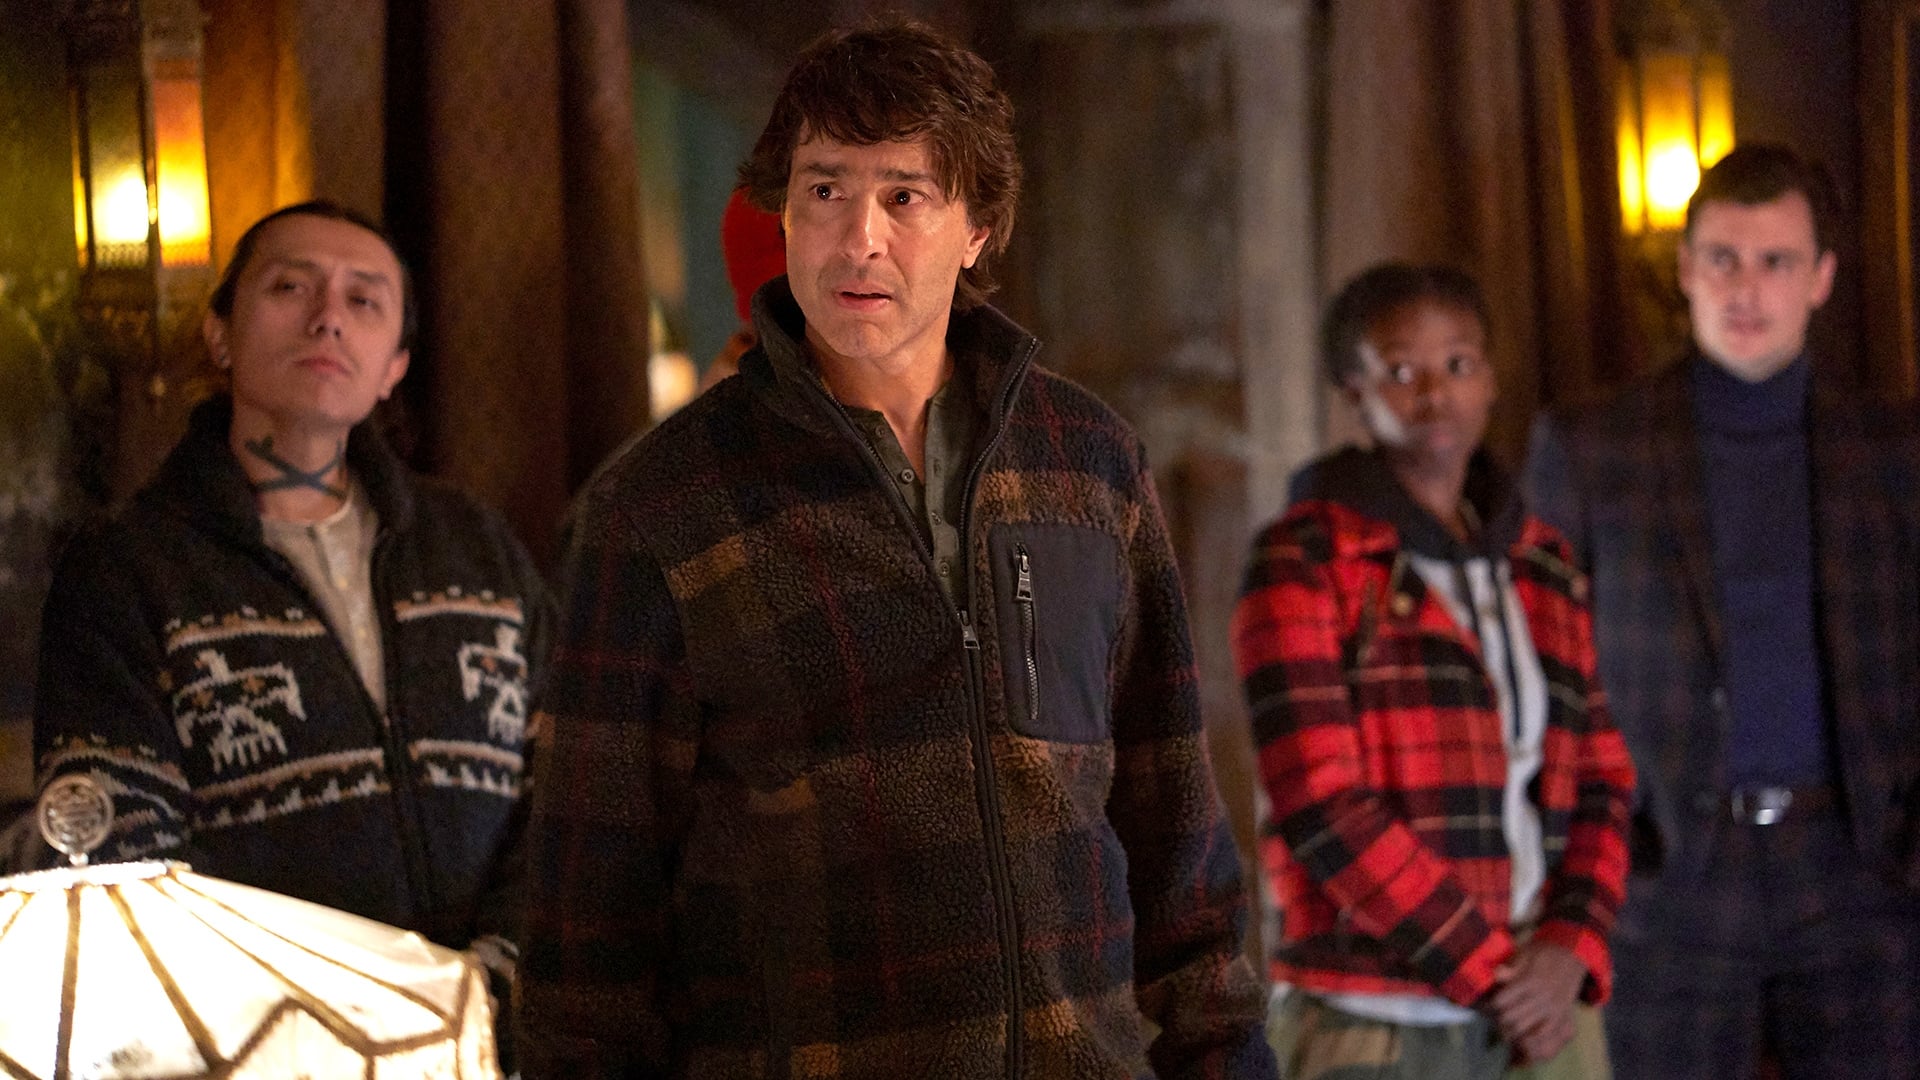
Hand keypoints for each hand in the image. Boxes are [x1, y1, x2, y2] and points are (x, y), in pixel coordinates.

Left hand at [1488, 941, 1585, 1062]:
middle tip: (1495, 1019)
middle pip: (1511, 1020)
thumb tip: (1495, 975)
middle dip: (1499, 1021)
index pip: (1501, 1002)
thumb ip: (1509, 968)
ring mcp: (1554, 1010)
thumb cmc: (1542, 954)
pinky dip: (1532, 1045)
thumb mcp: (1523, 954)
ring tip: (1506, 1031)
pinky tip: (1522, 1043)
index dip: (1489, 1006)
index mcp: (1530, 981)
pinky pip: (1547, 1039)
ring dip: (1512, 1034)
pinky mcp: (1564, 1018)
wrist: (1571, 956)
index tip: (1486, 1006)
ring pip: (1526, 1032)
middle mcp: (1542, 998)